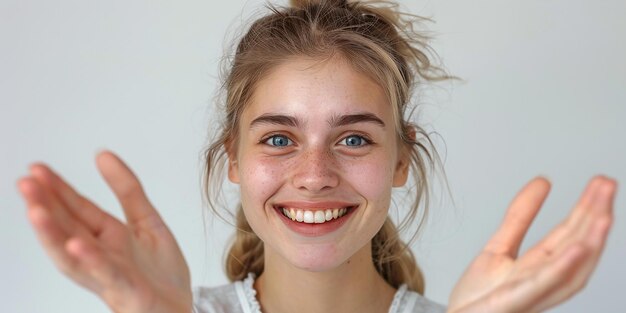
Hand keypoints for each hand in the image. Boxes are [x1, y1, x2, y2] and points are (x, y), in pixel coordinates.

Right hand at [17, 150, 191, 312]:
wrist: (182, 308)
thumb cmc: (160, 273)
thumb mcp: (145, 221)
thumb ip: (127, 190)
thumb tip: (102, 153)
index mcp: (105, 237)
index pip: (76, 210)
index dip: (58, 190)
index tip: (36, 169)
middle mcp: (100, 256)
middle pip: (67, 229)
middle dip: (45, 206)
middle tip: (25, 182)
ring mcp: (110, 275)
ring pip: (74, 255)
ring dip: (53, 234)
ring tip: (35, 211)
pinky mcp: (126, 292)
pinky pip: (107, 275)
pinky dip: (91, 261)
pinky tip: (78, 244)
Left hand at [447, 176, 616, 312]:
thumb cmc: (478, 298)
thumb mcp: (499, 247)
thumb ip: (520, 217)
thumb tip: (543, 181)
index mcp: (539, 268)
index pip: (569, 235)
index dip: (586, 209)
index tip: (601, 182)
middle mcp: (541, 283)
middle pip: (576, 248)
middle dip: (594, 218)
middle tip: (607, 184)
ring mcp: (529, 295)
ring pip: (569, 270)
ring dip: (590, 243)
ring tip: (604, 215)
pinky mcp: (512, 303)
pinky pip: (541, 286)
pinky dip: (562, 268)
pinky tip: (577, 249)